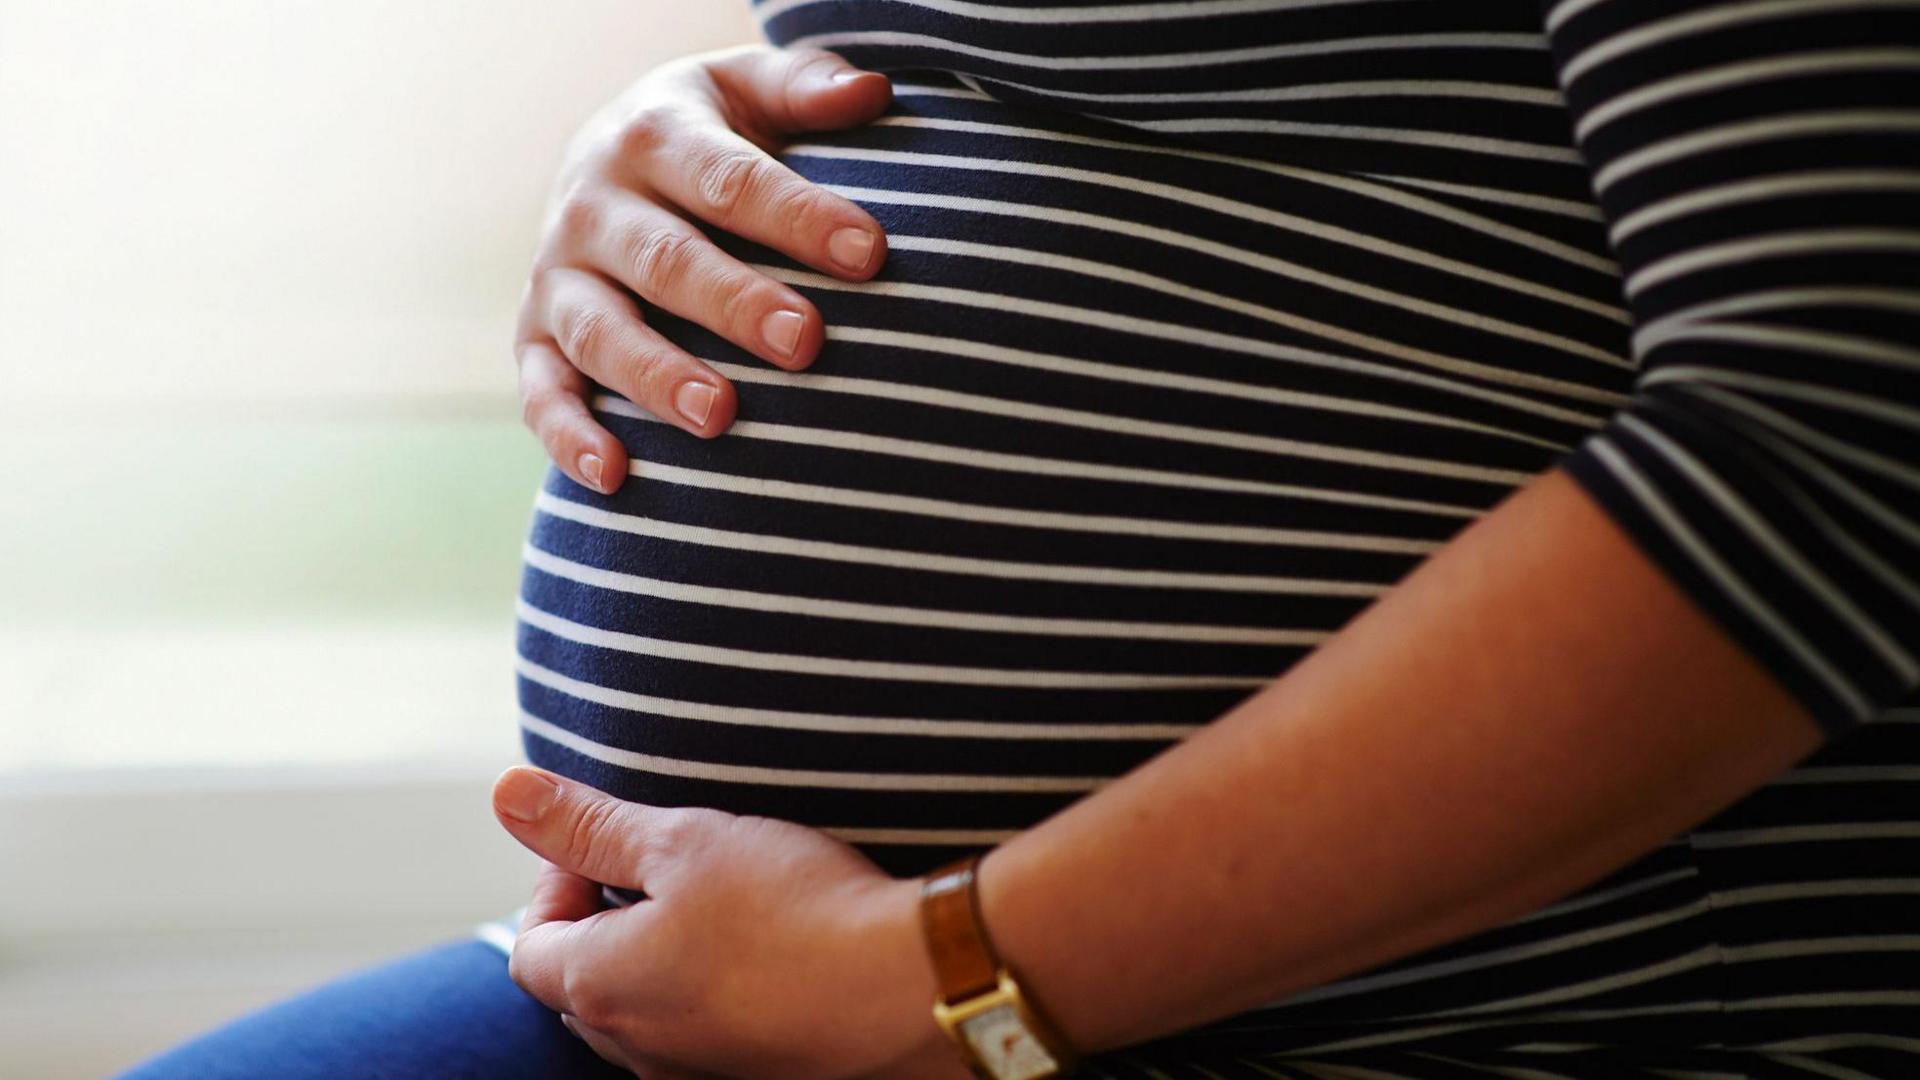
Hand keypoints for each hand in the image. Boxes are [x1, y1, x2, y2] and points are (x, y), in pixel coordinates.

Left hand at [491, 767, 969, 1079]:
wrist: (909, 986)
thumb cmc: (793, 907)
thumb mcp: (683, 839)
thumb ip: (589, 823)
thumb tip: (506, 793)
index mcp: (599, 987)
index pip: (530, 945)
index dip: (556, 882)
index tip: (611, 843)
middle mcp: (637, 1049)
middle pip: (581, 988)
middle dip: (603, 924)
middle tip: (662, 870)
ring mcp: (696, 1073)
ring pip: (644, 1017)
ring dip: (659, 960)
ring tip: (720, 906)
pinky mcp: (755, 1077)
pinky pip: (702, 1036)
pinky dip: (711, 993)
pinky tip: (767, 952)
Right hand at [516, 46, 891, 493]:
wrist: (611, 158)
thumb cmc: (711, 134)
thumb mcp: (748, 91)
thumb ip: (806, 88)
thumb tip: (873, 92)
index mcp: (655, 136)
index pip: (731, 179)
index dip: (798, 215)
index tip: (869, 251)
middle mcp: (594, 205)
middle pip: (667, 260)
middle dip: (735, 304)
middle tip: (806, 343)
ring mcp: (559, 277)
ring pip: (600, 331)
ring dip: (656, 376)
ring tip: (720, 416)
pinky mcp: (535, 337)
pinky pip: (542, 391)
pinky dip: (568, 434)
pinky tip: (615, 475)